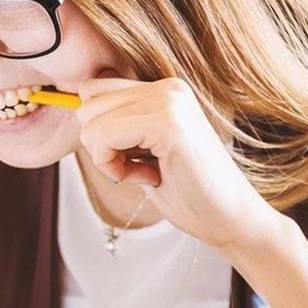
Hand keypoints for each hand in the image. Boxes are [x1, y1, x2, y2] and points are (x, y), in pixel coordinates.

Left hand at [76, 75, 277, 250]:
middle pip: (87, 104)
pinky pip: (103, 137)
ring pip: (90, 122)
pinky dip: (113, 166)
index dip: (101, 132)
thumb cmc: (189, 193)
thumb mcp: (145, 150)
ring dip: (108, 158)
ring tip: (147, 172)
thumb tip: (76, 109)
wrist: (231, 220)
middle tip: (140, 169)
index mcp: (165, 89)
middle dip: (101, 145)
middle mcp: (168, 87)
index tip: (133, 159)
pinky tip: (148, 178)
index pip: (94, 91)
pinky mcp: (168, 124)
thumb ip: (120, 125)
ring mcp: (170, 101)